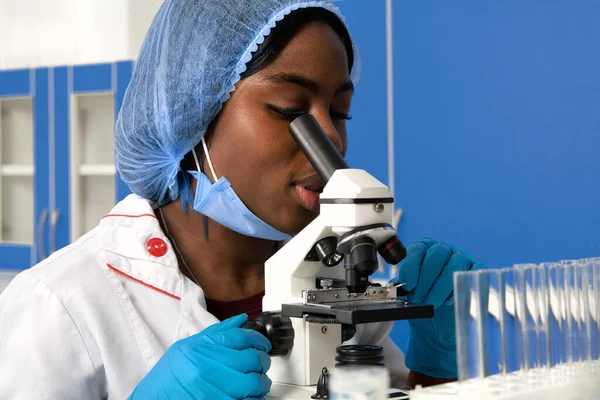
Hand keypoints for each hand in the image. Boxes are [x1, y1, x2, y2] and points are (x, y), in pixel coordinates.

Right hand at [129, 314, 271, 399]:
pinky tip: (250, 396)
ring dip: (261, 383)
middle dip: (262, 362)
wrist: (152, 399)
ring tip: (259, 383)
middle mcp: (207, 366)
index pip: (240, 337)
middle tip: (261, 364)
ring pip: (252, 383)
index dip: (258, 340)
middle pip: (250, 359)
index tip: (262, 345)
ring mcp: (212, 388)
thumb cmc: (168, 376)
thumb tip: (241, 320)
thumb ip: (217, 333)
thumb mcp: (188, 346)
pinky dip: (252, 399)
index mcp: (201, 348)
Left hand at [390, 238, 484, 378]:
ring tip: (432, 302)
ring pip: (455, 263)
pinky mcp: (477, 271)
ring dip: (440, 286)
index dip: (411, 266)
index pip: (417, 249)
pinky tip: (449, 301)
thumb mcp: (408, 294)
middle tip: (418, 298)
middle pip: (436, 254)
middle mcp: (443, 250)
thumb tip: (395, 286)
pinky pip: (472, 273)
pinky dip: (459, 288)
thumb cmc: (422, 304)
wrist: (437, 326)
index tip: (407, 284)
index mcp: (423, 250)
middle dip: (425, 278)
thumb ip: (402, 287)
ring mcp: (462, 259)